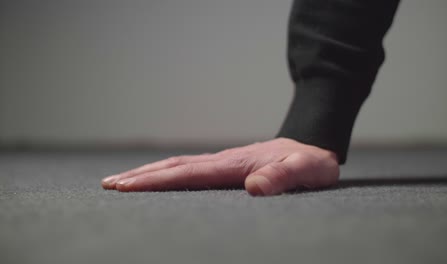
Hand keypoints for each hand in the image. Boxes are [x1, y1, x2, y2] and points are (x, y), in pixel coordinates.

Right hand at [101, 137, 339, 195]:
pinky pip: (189, 168)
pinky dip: (167, 173)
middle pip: (174, 166)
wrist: (311, 143)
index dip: (156, 181)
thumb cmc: (309, 161)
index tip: (126, 187)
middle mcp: (223, 160)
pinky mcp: (226, 165)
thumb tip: (254, 187)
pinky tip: (159, 178)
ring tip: (122, 181)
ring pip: (178, 165)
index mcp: (234, 164)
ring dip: (148, 173)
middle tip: (109, 185)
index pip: (187, 173)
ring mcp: (222, 161)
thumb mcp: (306, 170)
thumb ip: (283, 176)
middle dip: (140, 176)